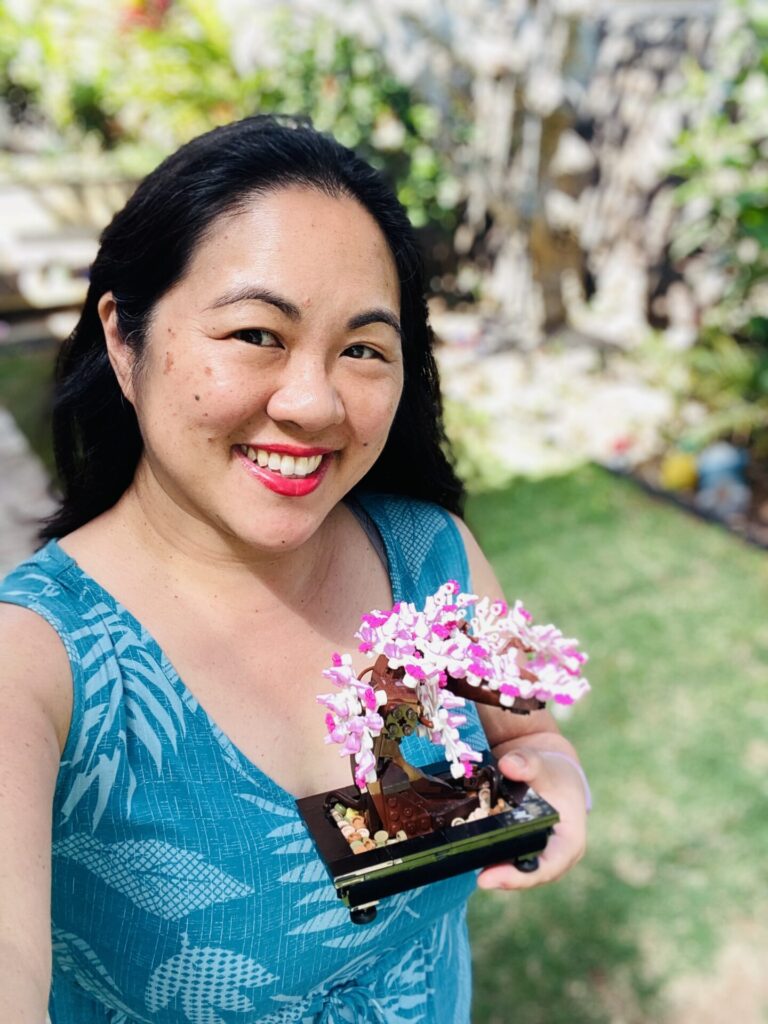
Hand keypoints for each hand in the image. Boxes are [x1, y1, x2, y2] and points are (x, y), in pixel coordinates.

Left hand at [476, 748, 587, 890]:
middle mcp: (555, 856)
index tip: (491, 878)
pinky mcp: (522, 852)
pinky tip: (471, 850)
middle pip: (530, 873)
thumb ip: (528, 763)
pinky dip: (491, 854)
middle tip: (480, 878)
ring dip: (495, 867)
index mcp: (570, 841)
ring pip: (516, 868)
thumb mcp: (545, 765)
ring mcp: (538, 856)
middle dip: (505, 877)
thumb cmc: (555, 775)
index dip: (521, 876)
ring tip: (470, 863)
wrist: (553, 776)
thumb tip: (508, 765)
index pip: (548, 866)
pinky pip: (507, 857)